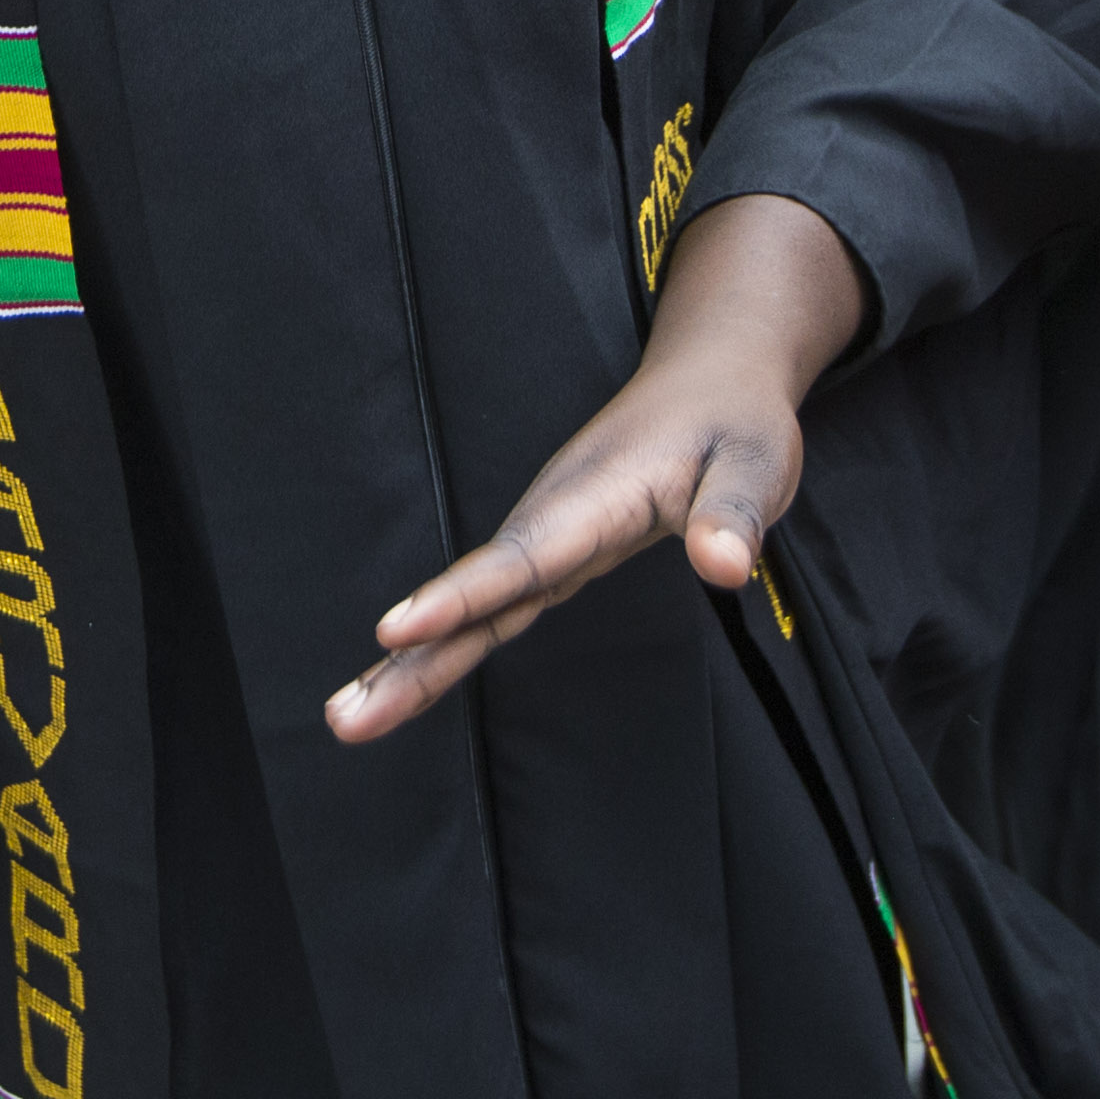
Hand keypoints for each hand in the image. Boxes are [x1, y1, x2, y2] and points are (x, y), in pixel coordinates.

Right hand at [328, 197, 867, 742]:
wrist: (707, 381)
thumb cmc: (731, 423)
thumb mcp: (754, 461)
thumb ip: (734, 515)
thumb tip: (724, 569)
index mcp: (594, 498)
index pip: (521, 558)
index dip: (460, 597)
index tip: (397, 632)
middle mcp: (552, 519)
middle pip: (472, 596)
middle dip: (410, 657)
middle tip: (345, 716)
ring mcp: (545, 538)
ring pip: (471, 608)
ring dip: (411, 664)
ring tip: (349, 718)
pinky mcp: (551, 554)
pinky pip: (491, 607)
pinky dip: (443, 647)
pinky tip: (403, 684)